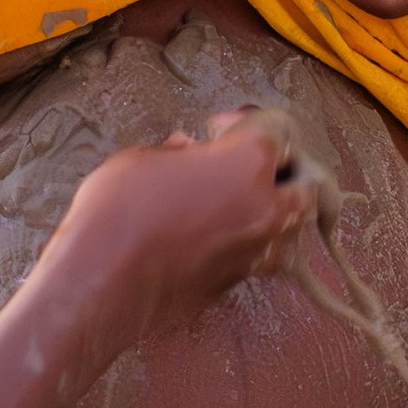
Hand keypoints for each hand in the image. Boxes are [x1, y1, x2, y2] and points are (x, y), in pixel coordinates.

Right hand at [47, 108, 317, 354]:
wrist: (104, 283)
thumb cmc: (119, 209)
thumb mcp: (143, 160)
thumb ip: (178, 154)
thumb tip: (190, 152)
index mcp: (248, 163)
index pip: (277, 131)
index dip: (244, 125)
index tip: (215, 130)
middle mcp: (265, 207)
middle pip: (303, 185)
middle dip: (280, 173)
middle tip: (242, 169)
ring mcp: (256, 250)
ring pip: (290, 229)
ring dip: (272, 214)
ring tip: (238, 206)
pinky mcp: (238, 283)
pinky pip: (260, 257)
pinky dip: (249, 244)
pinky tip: (218, 236)